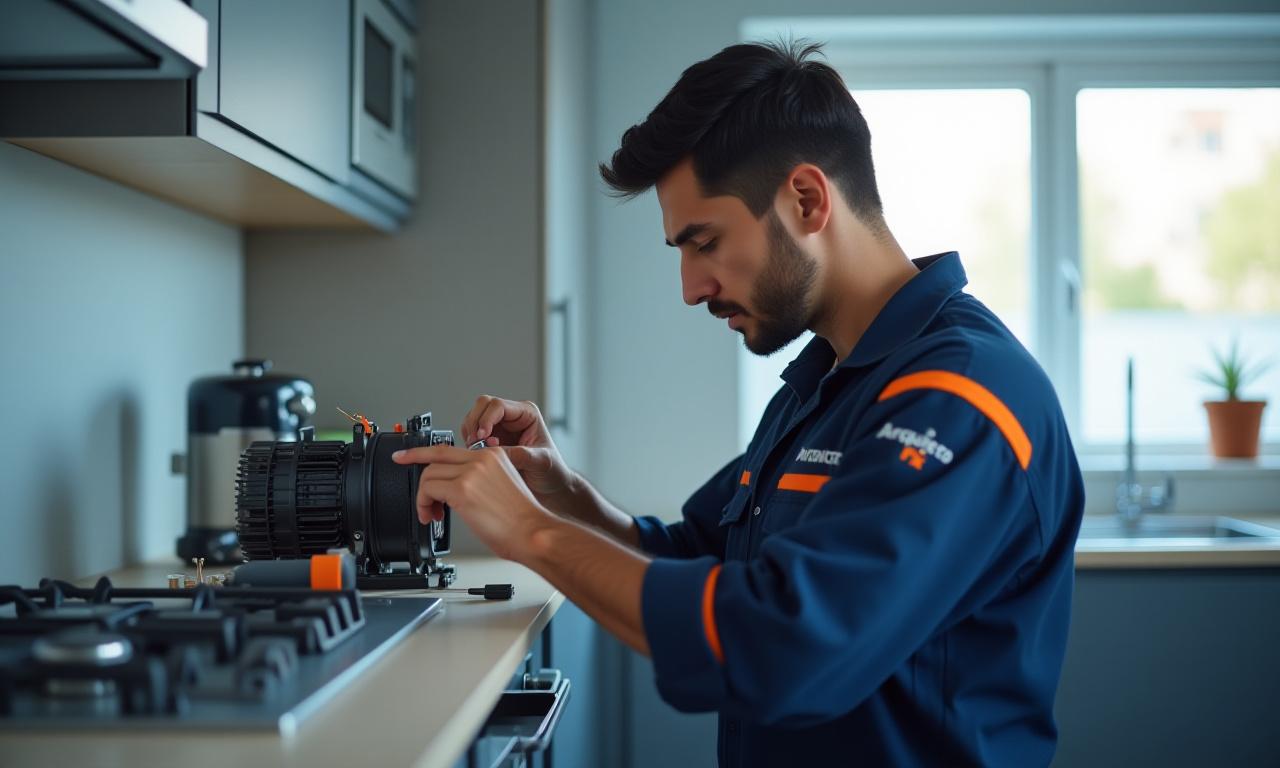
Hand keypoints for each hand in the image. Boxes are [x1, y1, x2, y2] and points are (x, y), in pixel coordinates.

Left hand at [391, 444, 554, 561]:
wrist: (533, 533)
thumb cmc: (522, 521)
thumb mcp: (501, 488)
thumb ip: (479, 480)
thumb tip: (452, 490)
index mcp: (493, 456)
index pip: (449, 449)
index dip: (421, 452)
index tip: (404, 455)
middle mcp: (481, 459)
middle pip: (434, 459)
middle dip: (419, 479)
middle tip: (421, 501)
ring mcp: (471, 472)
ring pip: (429, 475)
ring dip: (424, 498)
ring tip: (433, 514)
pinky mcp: (462, 489)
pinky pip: (428, 490)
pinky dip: (424, 504)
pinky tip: (432, 515)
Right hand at [460, 395, 575, 504]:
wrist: (550, 488)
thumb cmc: (552, 472)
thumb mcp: (540, 462)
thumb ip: (520, 454)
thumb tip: (493, 450)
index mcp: (526, 414)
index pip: (498, 405)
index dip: (486, 419)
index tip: (482, 437)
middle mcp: (511, 417)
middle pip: (482, 405)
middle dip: (475, 424)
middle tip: (475, 445)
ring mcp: (499, 427)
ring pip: (473, 418)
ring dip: (470, 434)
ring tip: (480, 453)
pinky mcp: (489, 440)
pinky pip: (471, 434)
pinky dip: (469, 443)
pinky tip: (479, 457)